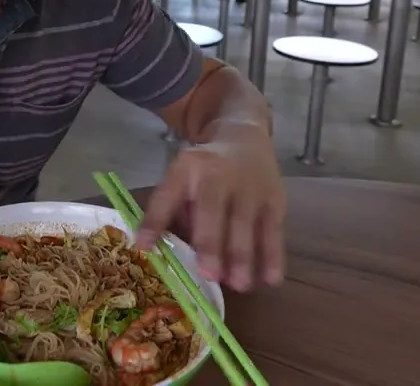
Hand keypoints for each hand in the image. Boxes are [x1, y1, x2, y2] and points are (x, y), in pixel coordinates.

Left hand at [137, 127, 285, 291]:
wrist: (244, 135)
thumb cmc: (205, 168)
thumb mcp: (179, 177)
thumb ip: (169, 210)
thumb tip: (153, 249)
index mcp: (188, 168)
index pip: (168, 195)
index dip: (156, 220)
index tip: (144, 246)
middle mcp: (219, 175)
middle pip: (214, 212)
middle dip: (212, 244)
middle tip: (210, 275)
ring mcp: (250, 187)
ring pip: (247, 224)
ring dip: (244, 257)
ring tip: (240, 285)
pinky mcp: (275, 199)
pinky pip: (274, 230)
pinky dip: (273, 255)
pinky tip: (271, 279)